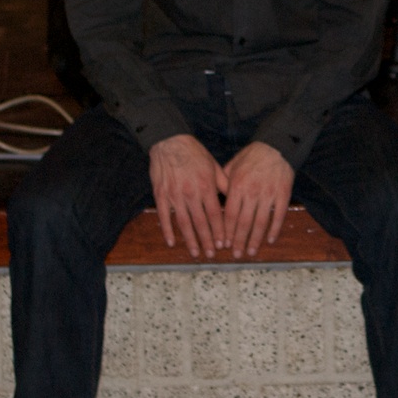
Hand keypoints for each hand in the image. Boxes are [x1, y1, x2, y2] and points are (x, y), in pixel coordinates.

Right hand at [149, 134, 225, 257]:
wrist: (170, 142)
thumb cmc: (195, 154)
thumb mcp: (214, 166)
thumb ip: (224, 184)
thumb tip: (236, 199)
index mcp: (207, 187)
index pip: (216, 214)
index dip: (220, 231)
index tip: (224, 244)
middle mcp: (191, 193)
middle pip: (201, 222)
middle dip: (207, 240)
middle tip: (212, 254)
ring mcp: (174, 195)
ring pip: (184, 223)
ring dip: (190, 240)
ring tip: (195, 253)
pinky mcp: (161, 195)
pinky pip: (164, 216)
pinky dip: (168, 230)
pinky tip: (172, 242)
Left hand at [218, 141, 293, 257]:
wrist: (276, 146)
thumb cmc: (252, 156)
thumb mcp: (232, 166)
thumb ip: (223, 183)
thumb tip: (214, 198)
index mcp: (237, 186)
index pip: (230, 215)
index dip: (227, 232)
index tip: (224, 245)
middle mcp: (252, 193)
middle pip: (244, 223)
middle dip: (239, 241)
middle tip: (236, 255)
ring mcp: (269, 194)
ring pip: (261, 222)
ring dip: (255, 240)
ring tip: (251, 252)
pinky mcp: (283, 194)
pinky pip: (279, 216)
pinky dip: (275, 229)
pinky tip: (270, 240)